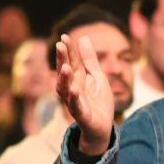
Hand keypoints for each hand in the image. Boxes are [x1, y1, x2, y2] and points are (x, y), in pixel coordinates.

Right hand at [55, 34, 114, 154]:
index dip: (68, 50)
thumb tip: (83, 37)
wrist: (103, 127)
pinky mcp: (81, 115)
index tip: (64, 37)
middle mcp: (72, 88)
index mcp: (77, 78)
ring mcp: (75, 102)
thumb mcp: (98, 76)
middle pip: (65, 73)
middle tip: (60, 46)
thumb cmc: (98, 101)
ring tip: (65, 67)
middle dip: (62, 60)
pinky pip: (76, 106)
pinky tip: (74, 89)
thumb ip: (90, 59)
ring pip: (65, 89)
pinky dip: (74, 98)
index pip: (71, 61)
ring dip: (64, 78)